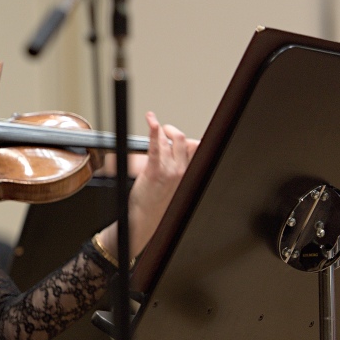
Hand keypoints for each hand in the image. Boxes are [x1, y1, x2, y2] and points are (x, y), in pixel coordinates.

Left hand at [98, 112, 195, 257]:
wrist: (145, 217)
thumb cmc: (156, 202)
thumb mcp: (173, 184)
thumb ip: (178, 167)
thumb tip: (177, 151)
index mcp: (188, 173)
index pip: (194, 147)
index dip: (186, 138)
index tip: (177, 134)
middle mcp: (182, 170)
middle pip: (182, 140)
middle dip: (172, 130)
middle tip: (163, 128)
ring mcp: (169, 170)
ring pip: (168, 141)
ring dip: (160, 129)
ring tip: (153, 122)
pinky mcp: (155, 170)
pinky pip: (156, 146)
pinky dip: (154, 131)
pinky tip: (152, 122)